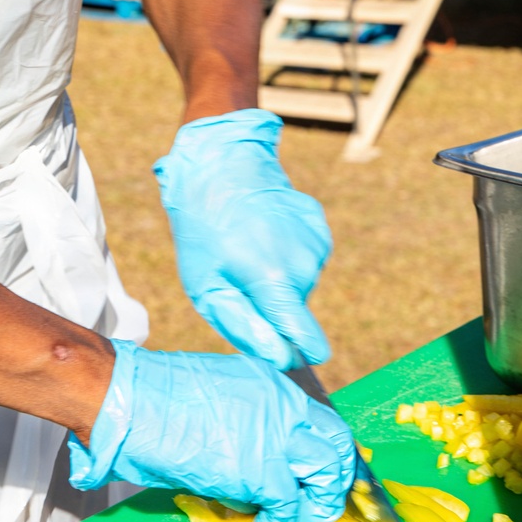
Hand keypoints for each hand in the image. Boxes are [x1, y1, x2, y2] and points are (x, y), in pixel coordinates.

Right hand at [68, 341, 354, 521]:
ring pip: (328, 472)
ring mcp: (276, 434)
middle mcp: (281, 403)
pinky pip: (290, 508)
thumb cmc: (157, 400)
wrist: (132, 403)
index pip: (318, 418)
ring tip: (297, 521)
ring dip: (318, 505)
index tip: (315, 474)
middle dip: (335, 477)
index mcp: (269, 383)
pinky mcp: (263, 470)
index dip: (322, 451)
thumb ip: (247, 422)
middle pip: (337, 442)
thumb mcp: (218, 397)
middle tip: (317, 501)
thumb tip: (254, 461)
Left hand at [154, 109, 331, 368]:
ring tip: (248, 246)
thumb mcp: (206, 287)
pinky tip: (265, 231)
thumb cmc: (203, 230)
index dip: (298, 353)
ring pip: (302, 283)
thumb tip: (281, 358)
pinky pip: (307, 257)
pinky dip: (287, 251)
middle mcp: (304, 264)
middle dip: (272, 304)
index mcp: (274, 282)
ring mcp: (316, 242)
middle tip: (238, 274)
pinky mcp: (318, 225)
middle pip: (298, 311)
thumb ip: (246, 327)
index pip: (311, 343)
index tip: (283, 350)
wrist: (219, 163)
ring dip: (278, 275)